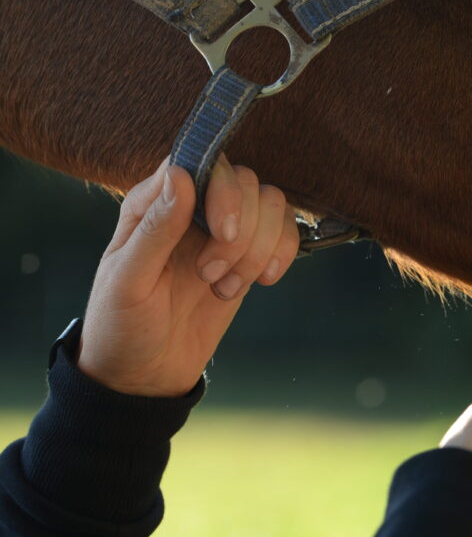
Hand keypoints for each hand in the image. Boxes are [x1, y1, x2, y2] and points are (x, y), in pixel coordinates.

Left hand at [78, 156, 300, 396]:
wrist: (145, 373)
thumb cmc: (122, 326)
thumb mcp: (128, 281)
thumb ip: (156, 228)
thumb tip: (182, 175)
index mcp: (153, 204)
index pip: (202, 162)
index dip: (223, 191)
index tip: (223, 232)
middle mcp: (192, 209)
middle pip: (246, 182)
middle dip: (242, 231)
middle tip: (211, 274)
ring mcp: (222, 232)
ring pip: (271, 204)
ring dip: (259, 248)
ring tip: (227, 285)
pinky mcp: (247, 257)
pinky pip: (284, 233)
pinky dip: (282, 255)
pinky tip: (262, 282)